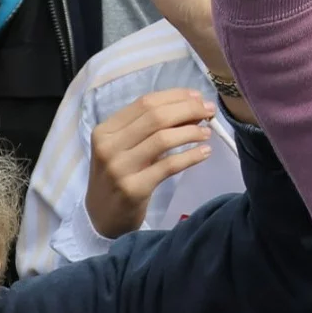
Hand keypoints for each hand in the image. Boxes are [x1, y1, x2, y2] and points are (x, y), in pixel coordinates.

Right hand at [83, 88, 214, 238]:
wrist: (102, 216)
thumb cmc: (119, 174)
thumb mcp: (125, 146)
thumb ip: (150, 126)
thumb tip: (193, 105)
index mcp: (105, 130)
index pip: (145, 103)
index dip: (176, 96)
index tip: (198, 97)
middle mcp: (108, 147)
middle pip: (156, 117)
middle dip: (189, 110)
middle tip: (209, 112)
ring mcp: (119, 168)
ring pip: (163, 139)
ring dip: (192, 132)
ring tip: (207, 133)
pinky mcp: (133, 189)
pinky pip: (169, 166)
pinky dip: (191, 156)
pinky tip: (205, 152)